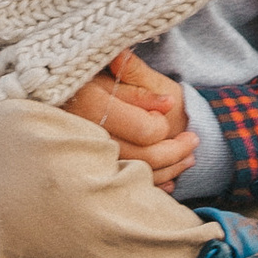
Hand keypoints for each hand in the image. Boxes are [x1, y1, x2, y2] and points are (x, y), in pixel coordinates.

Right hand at [66, 53, 197, 192]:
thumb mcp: (116, 72)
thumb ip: (141, 90)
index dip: (161, 124)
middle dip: (176, 152)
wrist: (63, 91)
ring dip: (170, 169)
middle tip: (193, 141)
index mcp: (92, 105)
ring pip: (138, 173)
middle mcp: (88, 135)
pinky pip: (126, 185)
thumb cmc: (92, 76)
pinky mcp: (92, 169)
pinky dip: (153, 184)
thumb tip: (168, 103)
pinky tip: (169, 180)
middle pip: (144, 157)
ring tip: (188, 158)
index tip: (169, 109)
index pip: (143, 130)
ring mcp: (88, 156)